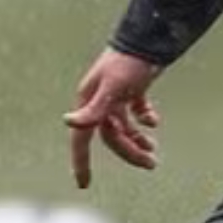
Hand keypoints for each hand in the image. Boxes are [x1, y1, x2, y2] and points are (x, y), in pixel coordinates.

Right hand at [65, 49, 162, 188]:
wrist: (149, 38)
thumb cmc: (128, 63)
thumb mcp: (112, 88)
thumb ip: (93, 109)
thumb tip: (68, 123)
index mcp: (90, 103)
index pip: (82, 139)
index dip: (81, 162)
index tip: (83, 184)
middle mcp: (100, 101)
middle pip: (111, 136)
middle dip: (129, 152)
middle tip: (152, 164)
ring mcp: (116, 95)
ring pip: (124, 126)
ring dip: (138, 139)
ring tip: (154, 150)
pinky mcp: (132, 88)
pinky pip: (136, 111)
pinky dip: (144, 119)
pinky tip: (153, 121)